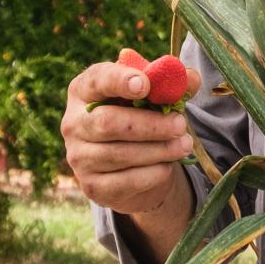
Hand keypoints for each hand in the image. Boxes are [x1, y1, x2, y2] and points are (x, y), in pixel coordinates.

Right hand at [61, 60, 201, 215]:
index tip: (145, 85)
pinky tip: (167, 166)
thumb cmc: (141, 118)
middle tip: (180, 125)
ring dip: (159, 150)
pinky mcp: (92, 185)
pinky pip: (127, 180)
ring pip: (120, 154)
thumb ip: (171, 84)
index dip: (119, 80)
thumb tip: (190, 78)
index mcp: (84, 91)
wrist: (134, 166)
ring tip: (184, 145)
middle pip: (108, 122)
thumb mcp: (154, 97)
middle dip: (151, 124)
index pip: (97, 80)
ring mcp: (79, 157)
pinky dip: (153, 173)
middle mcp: (73, 123)